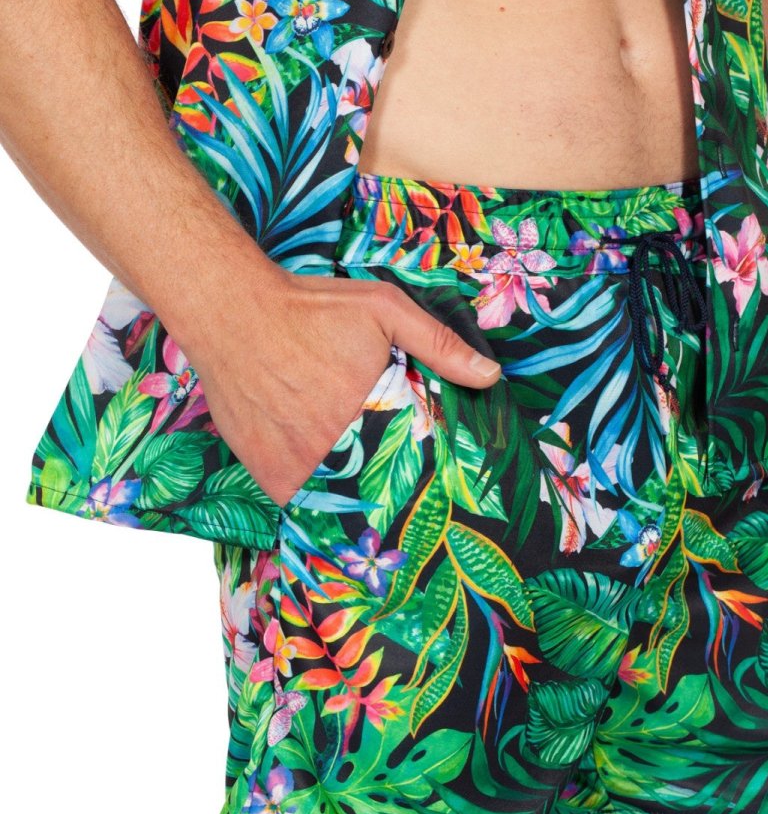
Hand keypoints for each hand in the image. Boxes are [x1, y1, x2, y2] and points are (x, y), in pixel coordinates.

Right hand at [181, 261, 501, 508]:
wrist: (231, 314)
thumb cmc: (310, 309)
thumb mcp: (383, 309)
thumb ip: (437, 344)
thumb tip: (490, 377)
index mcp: (377, 413)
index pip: (420, 462)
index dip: (432, 473)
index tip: (444, 482)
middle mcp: (340, 447)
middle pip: (384, 489)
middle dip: (398, 493)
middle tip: (411, 498)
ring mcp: (301, 466)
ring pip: (345, 503)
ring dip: (359, 501)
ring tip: (376, 505)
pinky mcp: (270, 475)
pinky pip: (304, 505)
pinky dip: (318, 502)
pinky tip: (332, 490)